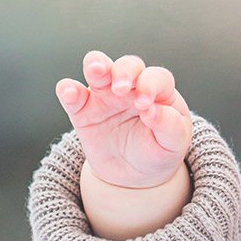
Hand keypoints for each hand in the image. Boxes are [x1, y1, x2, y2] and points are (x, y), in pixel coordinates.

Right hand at [55, 50, 192, 190]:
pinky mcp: (83, 111)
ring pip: (98, 67)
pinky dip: (67, 89)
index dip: (150, 85)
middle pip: (127, 65)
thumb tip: (153, 111)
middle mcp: (131, 87)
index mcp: (158, 91)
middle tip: (121, 89)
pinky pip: (72, 95)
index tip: (145, 105)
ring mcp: (105, 96)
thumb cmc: (158, 152)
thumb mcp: (173, 145)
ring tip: (96, 71)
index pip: (156, 77)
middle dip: (124, 71)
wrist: (133, 175)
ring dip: (96, 65)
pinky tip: (68, 92)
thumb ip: (170, 127)